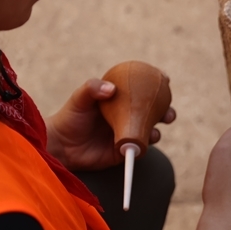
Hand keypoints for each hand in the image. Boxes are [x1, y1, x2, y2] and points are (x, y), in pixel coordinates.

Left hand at [46, 78, 175, 170]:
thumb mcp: (79, 99)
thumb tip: (112, 88)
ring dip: (159, 127)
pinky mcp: (126, 150)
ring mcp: (128, 132)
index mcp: (119, 100)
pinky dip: (148, 142)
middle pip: (153, 110)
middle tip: (168, 112)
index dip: (156, 83)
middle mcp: (126, 115)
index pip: (141, 89)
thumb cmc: (70, 118)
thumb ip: (92, 89)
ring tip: (158, 127)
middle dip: (167, 109)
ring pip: (151, 128)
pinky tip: (147, 139)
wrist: (62, 146)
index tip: (165, 79)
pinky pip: (142, 146)